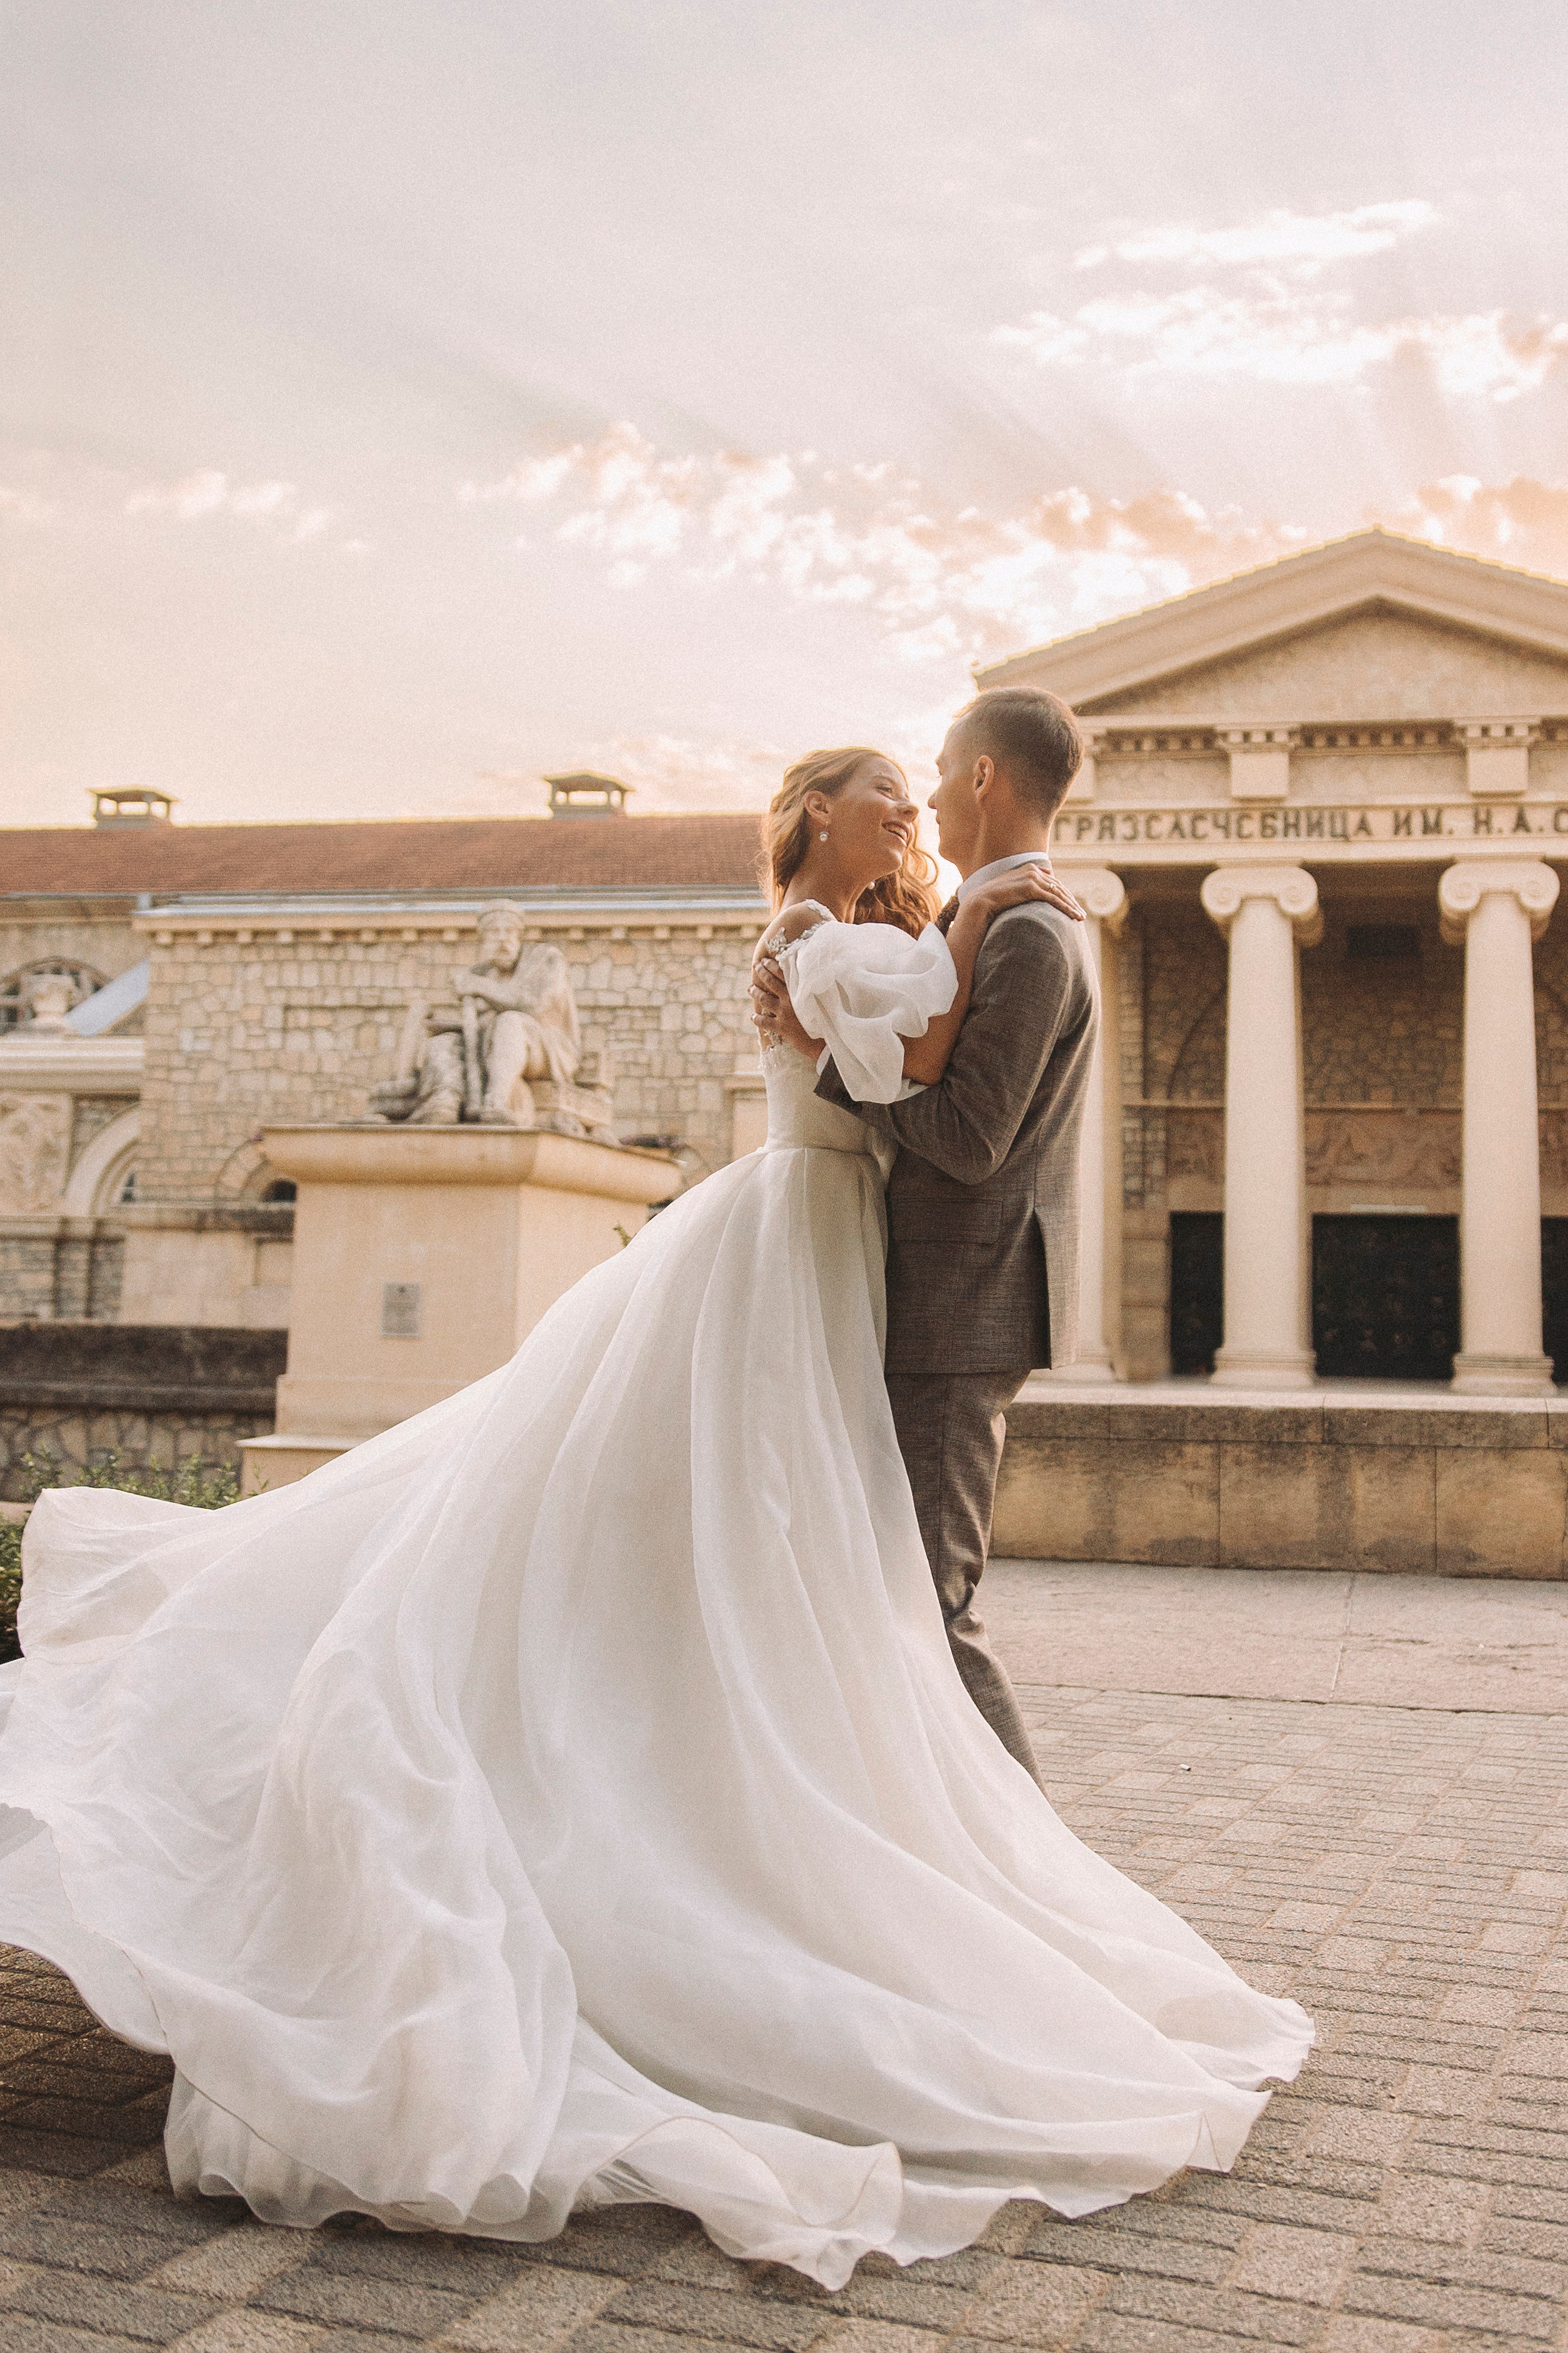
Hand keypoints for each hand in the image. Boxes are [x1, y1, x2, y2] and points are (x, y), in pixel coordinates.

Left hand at [749, 957, 822, 1061]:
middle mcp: (789, 999)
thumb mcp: (822, 997)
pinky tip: (753, 1016)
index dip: (771, 965)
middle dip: (761, 972)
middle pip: (770, 982)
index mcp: (799, 989)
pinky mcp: (781, 1027)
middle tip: (755, 966)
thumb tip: (807, 974)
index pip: (781, 972)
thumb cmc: (827, 1015)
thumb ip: (811, 986)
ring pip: (764, 999)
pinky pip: (763, 1021)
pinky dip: (756, 1018)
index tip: (764, 960)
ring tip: (750, 988)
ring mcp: (784, 1013)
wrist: (827, 1039)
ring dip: (755, 992)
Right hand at [958, 860, 1084, 933]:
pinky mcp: (1032, 888)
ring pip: (1059, 893)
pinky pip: (1054, 899)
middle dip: (1071, 901)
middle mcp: (1033, 870)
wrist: (981, 902)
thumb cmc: (993, 899)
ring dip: (1072, 906)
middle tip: (1080, 913)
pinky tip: (1073, 916)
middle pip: (1059, 886)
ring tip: (1080, 917)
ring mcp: (1032, 877)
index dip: (1063, 894)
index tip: (1071, 905)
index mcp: (1029, 868)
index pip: (1052, 881)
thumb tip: (1032, 894)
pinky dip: (1066, 908)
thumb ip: (1023, 886)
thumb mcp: (1011, 890)